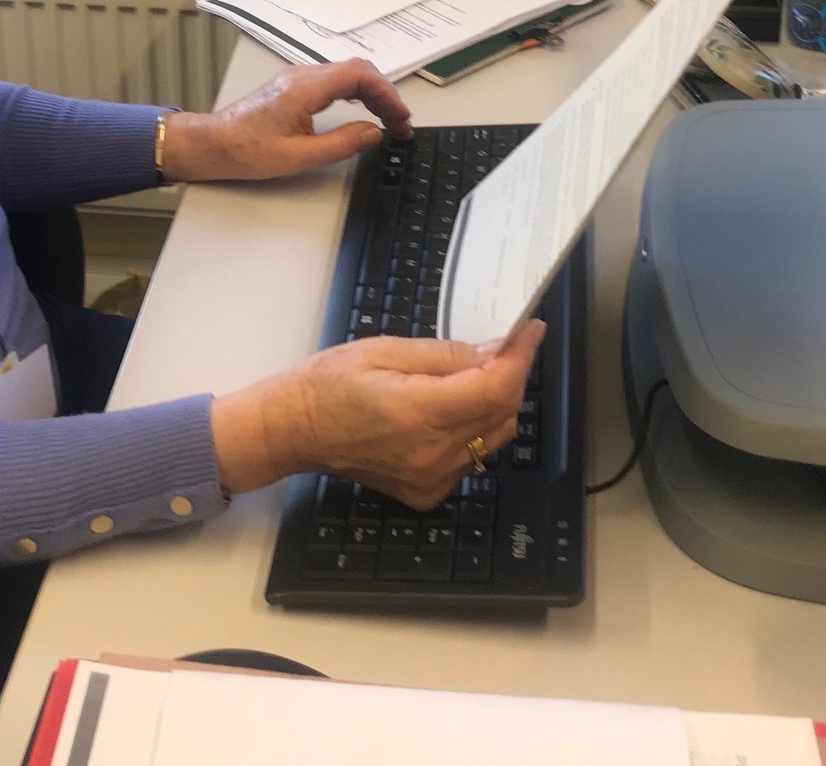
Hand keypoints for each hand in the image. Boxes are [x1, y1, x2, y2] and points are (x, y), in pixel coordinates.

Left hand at [160, 59, 411, 182]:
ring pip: (348, 73)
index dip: (388, 95)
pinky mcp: (294, 86)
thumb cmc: (246, 150)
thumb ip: (342, 143)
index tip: (401, 119)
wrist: (213, 144)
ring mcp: (298, 78)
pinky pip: (335, 80)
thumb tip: (374, 132)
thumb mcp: (300, 156)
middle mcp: (303, 75)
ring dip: (373, 94)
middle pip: (358, 70)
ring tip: (387, 120)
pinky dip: (357, 93)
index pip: (360, 76)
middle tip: (400, 124)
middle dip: (386, 95)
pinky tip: (363, 110)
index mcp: (305, 87)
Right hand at [210, 319, 545, 509]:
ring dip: (493, 403)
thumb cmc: (329, 383)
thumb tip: (495, 352)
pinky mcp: (428, 493)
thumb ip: (447, 355)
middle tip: (499, 348)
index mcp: (417, 412)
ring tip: (468, 377)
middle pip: (502, 413)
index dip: (520, 357)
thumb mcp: (386, 350)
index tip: (529, 333)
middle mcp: (430, 453)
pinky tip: (447, 411)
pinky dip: (473, 430)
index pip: (494, 388)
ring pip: (493, 437)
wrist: (296, 429)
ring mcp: (431, 479)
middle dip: (508, 376)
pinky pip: (472, 457)